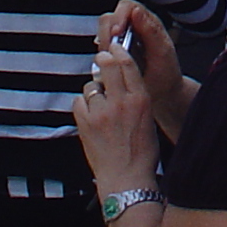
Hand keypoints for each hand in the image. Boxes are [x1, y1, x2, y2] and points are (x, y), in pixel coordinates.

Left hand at [71, 45, 157, 194]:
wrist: (126, 179)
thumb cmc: (141, 153)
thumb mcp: (148, 119)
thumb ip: (135, 97)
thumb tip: (122, 78)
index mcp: (140, 100)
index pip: (127, 64)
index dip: (119, 52)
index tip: (115, 48)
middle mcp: (120, 102)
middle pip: (106, 65)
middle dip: (103, 60)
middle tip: (101, 60)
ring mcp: (101, 112)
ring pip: (91, 85)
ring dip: (94, 90)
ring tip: (100, 103)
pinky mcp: (85, 123)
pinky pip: (79, 102)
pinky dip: (83, 105)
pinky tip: (90, 114)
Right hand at [95, 0, 181, 111]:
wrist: (164, 94)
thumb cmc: (166, 72)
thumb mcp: (162, 52)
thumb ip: (150, 30)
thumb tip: (136, 10)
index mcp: (147, 22)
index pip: (127, 7)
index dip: (119, 16)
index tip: (116, 33)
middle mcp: (133, 28)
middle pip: (110, 17)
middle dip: (107, 33)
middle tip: (110, 51)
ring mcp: (122, 40)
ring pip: (103, 32)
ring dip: (103, 44)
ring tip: (110, 60)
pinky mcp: (114, 53)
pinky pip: (102, 47)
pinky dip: (102, 54)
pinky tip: (109, 65)